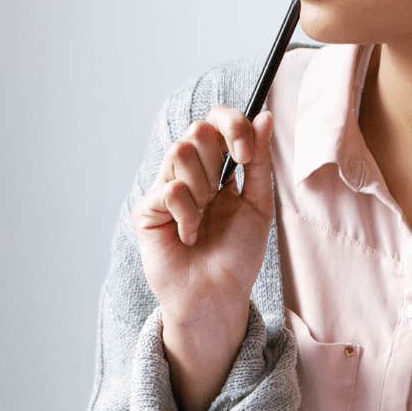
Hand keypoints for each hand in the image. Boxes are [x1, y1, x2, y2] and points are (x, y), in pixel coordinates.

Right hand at [132, 105, 275, 331]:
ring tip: (205, 217)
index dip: (231, 124)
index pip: (216, 121)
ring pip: (179, 151)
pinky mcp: (146, 209)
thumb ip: (260, 161)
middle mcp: (188, 172)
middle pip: (196, 129)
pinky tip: (189, 236)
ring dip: (203, 187)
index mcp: (217, 166)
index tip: (245, 153)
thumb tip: (265, 115)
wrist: (218, 294)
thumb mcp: (258, 203)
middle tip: (223, 192)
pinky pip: (170, 189)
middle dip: (218, 158)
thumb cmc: (238, 253)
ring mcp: (164, 188)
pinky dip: (188, 214)